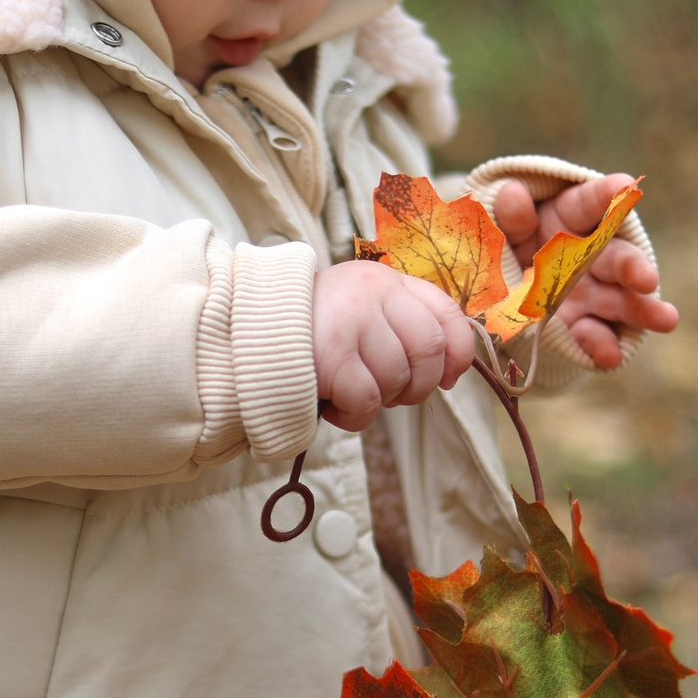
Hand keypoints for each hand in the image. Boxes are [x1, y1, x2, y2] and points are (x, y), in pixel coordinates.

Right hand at [312, 260, 476, 431]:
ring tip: (348, 394)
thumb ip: (400, 327)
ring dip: (378, 403)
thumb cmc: (306, 335)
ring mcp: (351, 319)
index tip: (446, 379)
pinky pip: (367, 401)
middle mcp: (372, 290)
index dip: (457, 353)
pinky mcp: (330, 354)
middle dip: (417, 386)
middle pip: (428, 349)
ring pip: (398, 378)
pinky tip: (333, 407)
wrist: (240, 337)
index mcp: (384, 279)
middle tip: (386, 394)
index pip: (447, 312)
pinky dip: (354, 417)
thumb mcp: (358, 314)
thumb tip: (449, 371)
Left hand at [490, 173, 678, 368]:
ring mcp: (589, 295)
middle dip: (633, 267)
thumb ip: (507, 217)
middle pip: (616, 257)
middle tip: (647, 279)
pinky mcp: (582, 328)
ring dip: (643, 311)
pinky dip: (603, 346)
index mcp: (566, 219)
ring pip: (621, 301)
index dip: (604, 195)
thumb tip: (512, 193)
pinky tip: (610, 356)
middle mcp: (587, 256)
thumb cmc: (498, 250)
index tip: (624, 185)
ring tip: (667, 319)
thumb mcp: (496, 230)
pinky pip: (595, 338)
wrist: (487, 298)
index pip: (587, 204)